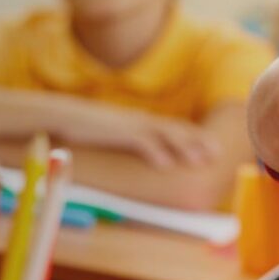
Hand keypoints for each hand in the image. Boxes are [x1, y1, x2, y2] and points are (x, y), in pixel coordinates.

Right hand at [54, 103, 220, 168]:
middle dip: (198, 141)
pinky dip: (154, 152)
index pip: (176, 127)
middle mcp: (141, 120)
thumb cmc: (88, 127)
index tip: (214, 148)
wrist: (61, 114)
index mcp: (142, 121)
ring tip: (200, 161)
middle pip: (177, 130)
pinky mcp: (117, 131)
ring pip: (164, 134)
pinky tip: (165, 165)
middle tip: (217, 154)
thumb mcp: (116, 132)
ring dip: (184, 147)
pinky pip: (140, 142)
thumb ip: (133, 139)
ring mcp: (131, 124)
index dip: (196, 136)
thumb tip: (149, 154)